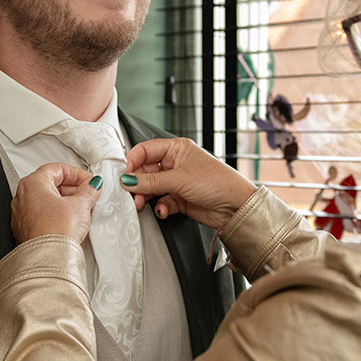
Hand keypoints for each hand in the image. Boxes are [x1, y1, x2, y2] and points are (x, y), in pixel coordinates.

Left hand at [11, 163, 102, 243]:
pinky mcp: (25, 229)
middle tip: (87, 193)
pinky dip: (55, 214)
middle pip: (50, 183)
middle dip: (71, 187)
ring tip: (80, 208)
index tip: (89, 181)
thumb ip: (89, 190)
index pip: (58, 169)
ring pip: (45, 200)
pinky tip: (69, 221)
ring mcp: (21, 214)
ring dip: (64, 201)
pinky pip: (42, 215)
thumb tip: (92, 186)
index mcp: (32, 184)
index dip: (77, 174)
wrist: (47, 258)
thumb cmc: (55, 231)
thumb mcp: (80, 205)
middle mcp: (22, 196)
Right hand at [121, 138, 257, 229]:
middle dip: (138, 183)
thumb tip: (128, 180)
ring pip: (152, 188)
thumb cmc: (218, 183)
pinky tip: (163, 210)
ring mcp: (178, 182)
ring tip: (142, 203)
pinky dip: (160, 207)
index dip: (132, 161)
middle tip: (130, 193)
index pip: (146, 150)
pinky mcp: (180, 199)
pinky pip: (161, 201)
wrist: (236, 207)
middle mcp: (176, 163)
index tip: (124, 174)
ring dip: (145, 196)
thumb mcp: (180, 179)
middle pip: (146, 170)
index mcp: (177, 149)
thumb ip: (151, 182)